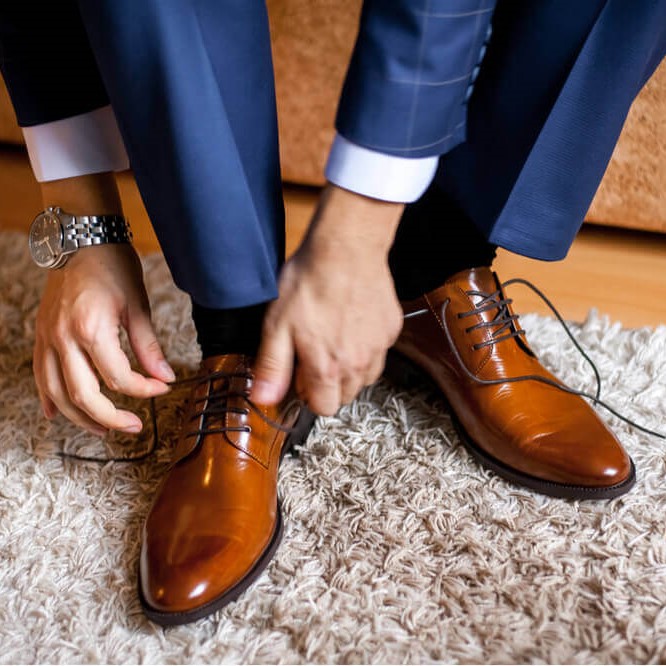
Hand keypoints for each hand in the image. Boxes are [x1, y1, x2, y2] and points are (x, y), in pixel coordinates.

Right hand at [33, 243, 174, 435]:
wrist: (80, 237)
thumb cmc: (112, 265)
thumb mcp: (137, 304)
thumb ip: (149, 345)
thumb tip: (164, 376)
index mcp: (91, 329)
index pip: (119, 378)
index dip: (144, 390)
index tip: (163, 388)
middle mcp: (63, 337)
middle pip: (83, 395)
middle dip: (111, 417)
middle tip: (134, 426)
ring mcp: (47, 338)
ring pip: (56, 392)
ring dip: (79, 417)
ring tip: (103, 429)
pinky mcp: (42, 335)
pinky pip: (40, 376)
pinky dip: (50, 398)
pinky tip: (59, 414)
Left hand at [252, 185, 403, 414]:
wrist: (346, 248)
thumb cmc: (309, 283)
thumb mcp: (277, 325)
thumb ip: (272, 366)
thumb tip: (263, 398)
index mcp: (328, 368)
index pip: (323, 408)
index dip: (308, 394)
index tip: (301, 373)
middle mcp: (358, 364)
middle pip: (345, 396)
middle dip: (329, 383)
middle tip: (315, 353)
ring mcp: (379, 347)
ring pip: (365, 377)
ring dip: (350, 368)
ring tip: (335, 339)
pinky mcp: (391, 329)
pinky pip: (379, 352)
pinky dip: (367, 346)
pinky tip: (353, 323)